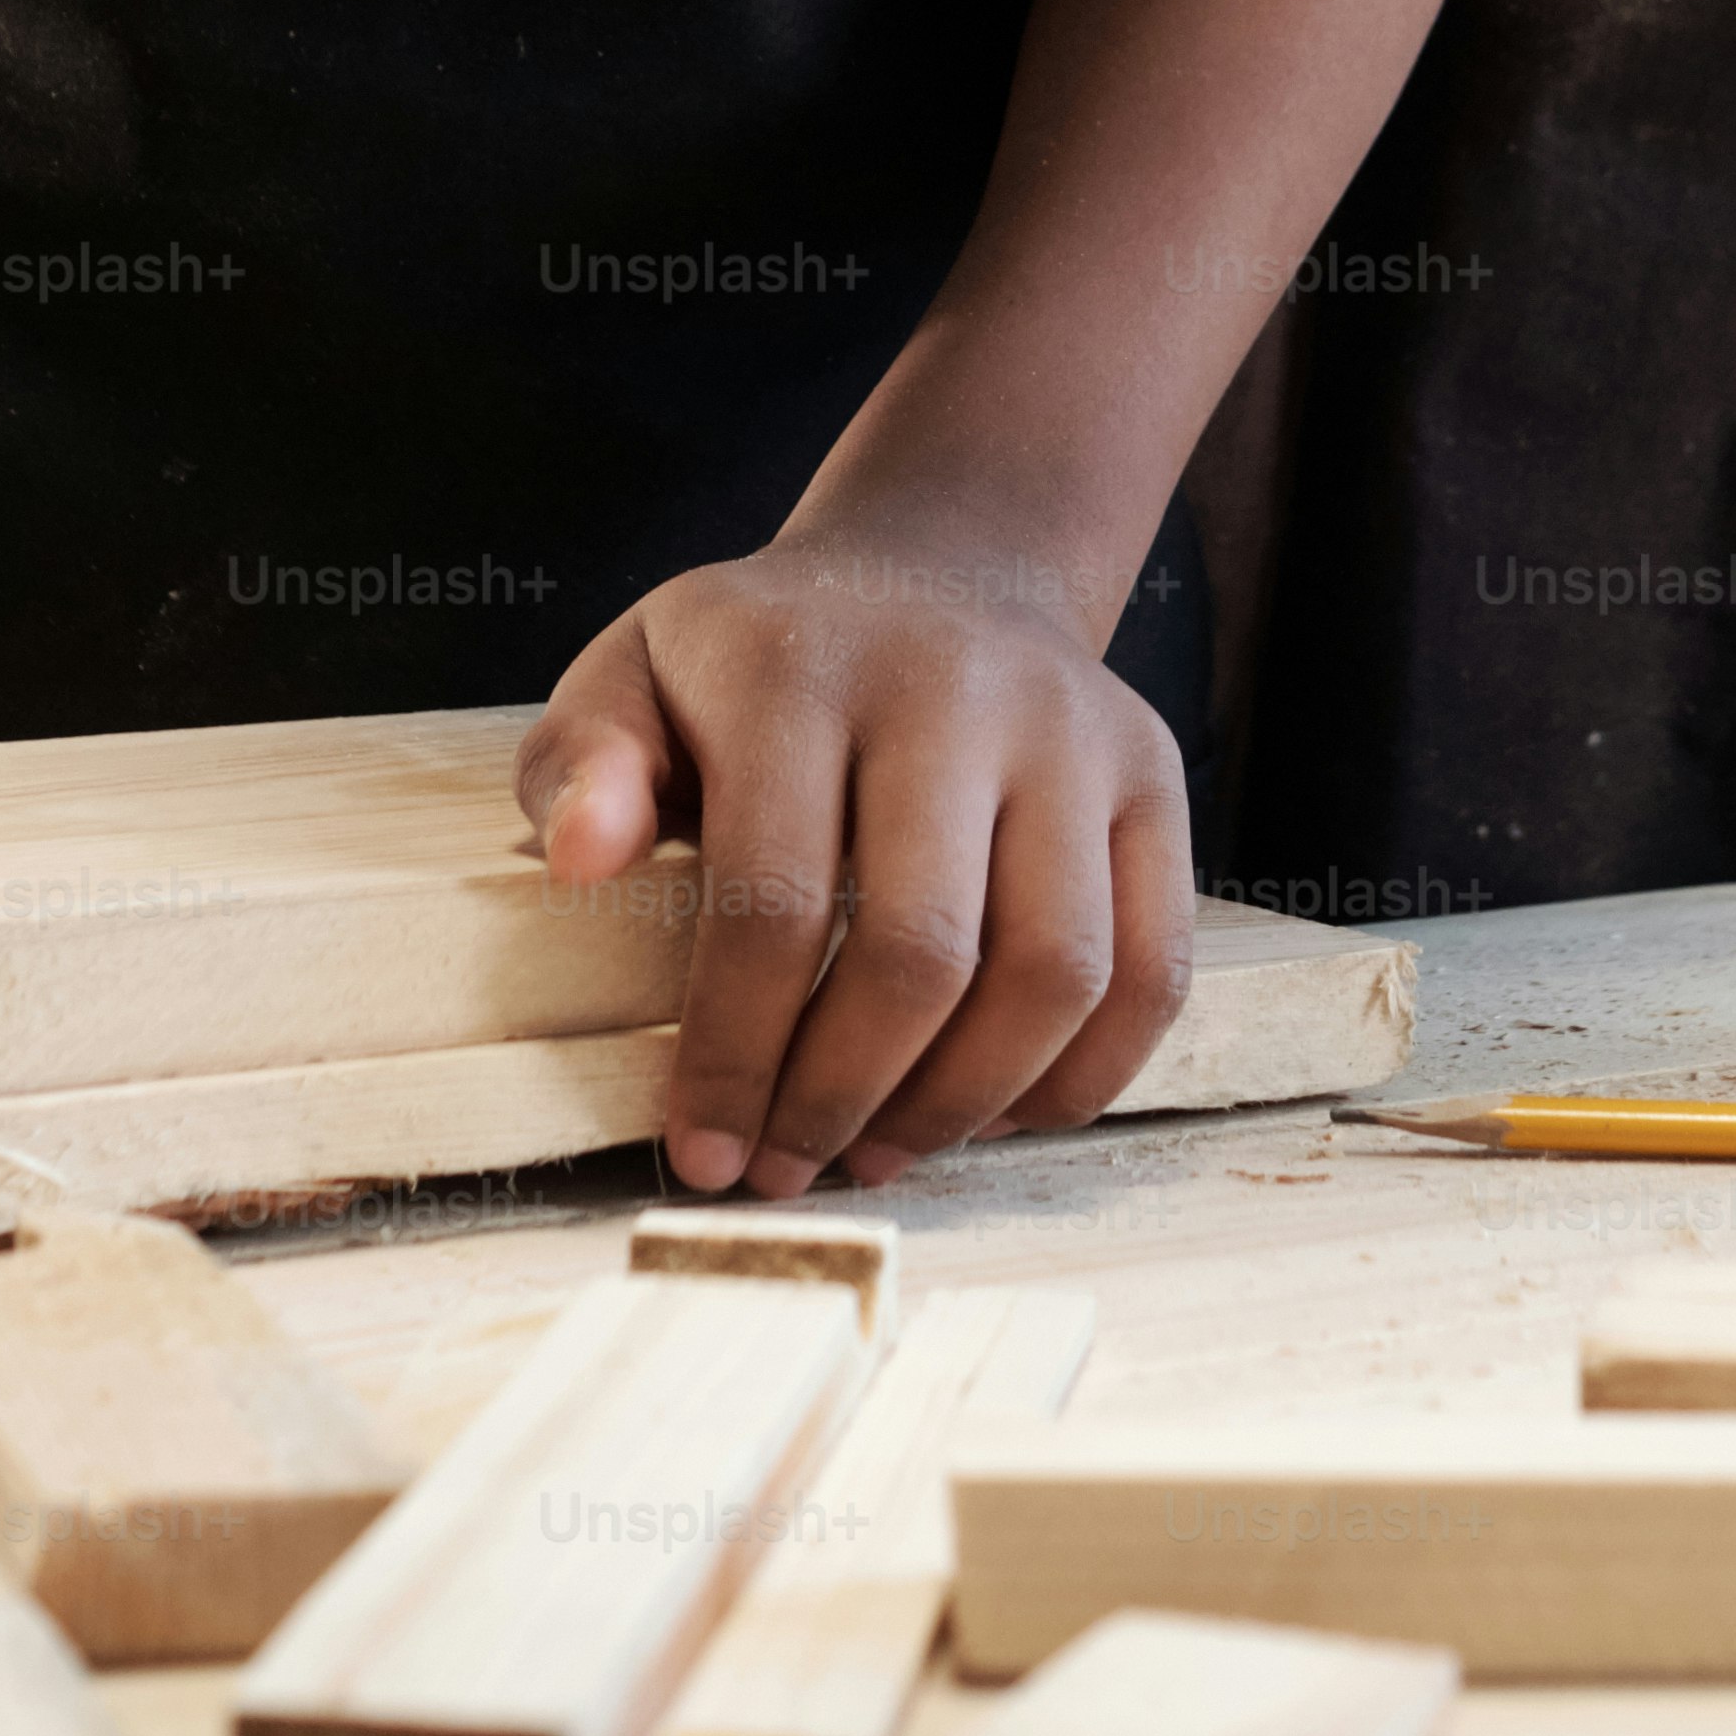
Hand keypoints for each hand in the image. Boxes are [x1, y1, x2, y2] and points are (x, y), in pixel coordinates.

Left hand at [519, 521, 1194, 1196]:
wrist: (938, 569)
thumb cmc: (763, 661)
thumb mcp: (634, 674)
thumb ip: (581, 763)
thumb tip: (582, 860)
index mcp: (805, 667)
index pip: (773, 901)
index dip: (734, 1053)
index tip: (703, 1149)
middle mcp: (958, 687)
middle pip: (922, 952)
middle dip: (842, 1096)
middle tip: (788, 1166)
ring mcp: (1076, 731)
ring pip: (1054, 974)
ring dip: (960, 1103)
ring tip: (880, 1150)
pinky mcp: (1154, 777)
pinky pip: (1152, 970)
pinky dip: (1079, 1077)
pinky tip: (990, 1112)